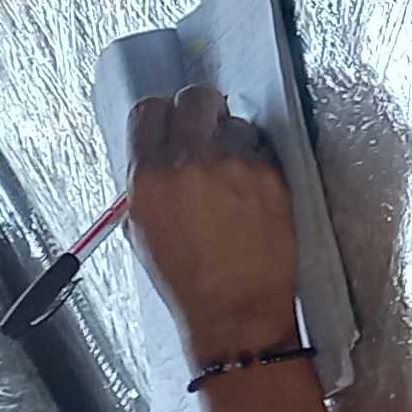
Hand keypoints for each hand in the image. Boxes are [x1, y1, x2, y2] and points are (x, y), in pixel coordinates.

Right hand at [128, 87, 299, 365]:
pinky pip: (259, 145)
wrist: (237, 312)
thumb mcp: (143, 230)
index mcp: (148, 179)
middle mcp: (189, 164)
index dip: (161, 115)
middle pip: (193, 99)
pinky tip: (250, 188)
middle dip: (197, 110)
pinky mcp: (269, 174)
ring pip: (231, 120)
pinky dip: (253, 158)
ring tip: (231, 171)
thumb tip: (155, 149)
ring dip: (229, 136)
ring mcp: (233, 166)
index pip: (148, 111)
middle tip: (204, 127)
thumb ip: (146, 182)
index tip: (170, 123)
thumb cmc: (187, 281)